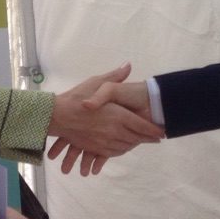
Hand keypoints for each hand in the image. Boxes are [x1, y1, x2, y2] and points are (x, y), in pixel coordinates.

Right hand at [46, 63, 163, 176]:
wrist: (57, 115)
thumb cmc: (76, 97)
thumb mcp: (96, 82)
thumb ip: (114, 76)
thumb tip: (128, 65)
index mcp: (118, 115)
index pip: (142, 125)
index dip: (153, 130)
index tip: (162, 132)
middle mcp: (114, 130)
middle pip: (136, 137)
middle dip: (148, 138)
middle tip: (156, 138)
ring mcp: (105, 141)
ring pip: (126, 146)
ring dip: (135, 144)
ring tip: (142, 142)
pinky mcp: (96, 148)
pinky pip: (113, 152)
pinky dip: (121, 150)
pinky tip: (123, 147)